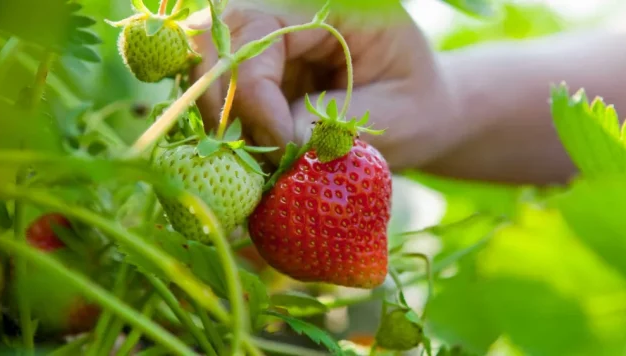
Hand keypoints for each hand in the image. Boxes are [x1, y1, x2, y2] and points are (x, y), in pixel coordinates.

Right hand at [186, 1, 462, 170]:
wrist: (418, 113)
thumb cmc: (416, 108)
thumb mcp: (393, 116)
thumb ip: (334, 122)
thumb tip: (278, 140)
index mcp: (331, 5)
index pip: (260, 30)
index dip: (255, 90)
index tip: (280, 145)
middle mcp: (290, 13)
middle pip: (216, 39)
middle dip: (223, 102)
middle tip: (254, 157)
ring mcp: (269, 42)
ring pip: (207, 64)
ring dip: (220, 117)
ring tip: (257, 160)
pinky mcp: (258, 71)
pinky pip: (219, 90)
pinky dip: (228, 127)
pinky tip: (255, 156)